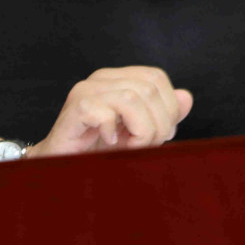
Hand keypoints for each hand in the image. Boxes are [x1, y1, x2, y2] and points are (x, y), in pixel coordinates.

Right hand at [25, 67, 192, 157]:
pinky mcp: (76, 108)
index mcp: (119, 78)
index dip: (168, 107)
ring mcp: (87, 90)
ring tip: (128, 147)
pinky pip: (106, 113)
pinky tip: (110, 142)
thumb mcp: (137, 132)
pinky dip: (114, 132)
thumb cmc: (97, 149)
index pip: (157, 78)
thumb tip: (186, 97)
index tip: (162, 135)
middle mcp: (103, 78)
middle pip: (149, 89)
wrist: (57, 166)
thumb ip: (163, 115)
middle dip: (157, 124)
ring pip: (132, 98)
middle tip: (144, 146)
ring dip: (139, 130)